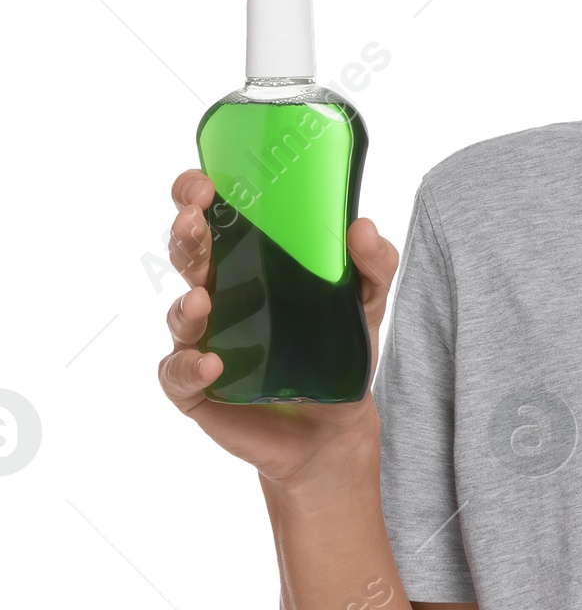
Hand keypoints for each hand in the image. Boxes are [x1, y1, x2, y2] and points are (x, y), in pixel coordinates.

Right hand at [157, 168, 399, 492]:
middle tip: (193, 221)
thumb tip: (363, 228)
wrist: (335, 425)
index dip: (196, 196)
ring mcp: (204, 339)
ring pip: (179, 312)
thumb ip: (374, 265)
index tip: (203, 184)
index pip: (210, 217)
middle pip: (188, 255)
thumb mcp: (368, 302)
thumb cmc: (340, 349)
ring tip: (203, 301)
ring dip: (185, 304)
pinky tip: (213, 363)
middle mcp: (219, 293)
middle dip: (185, 234)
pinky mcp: (197, 386)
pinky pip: (179, 372)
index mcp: (249, 260)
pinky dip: (191, 367)